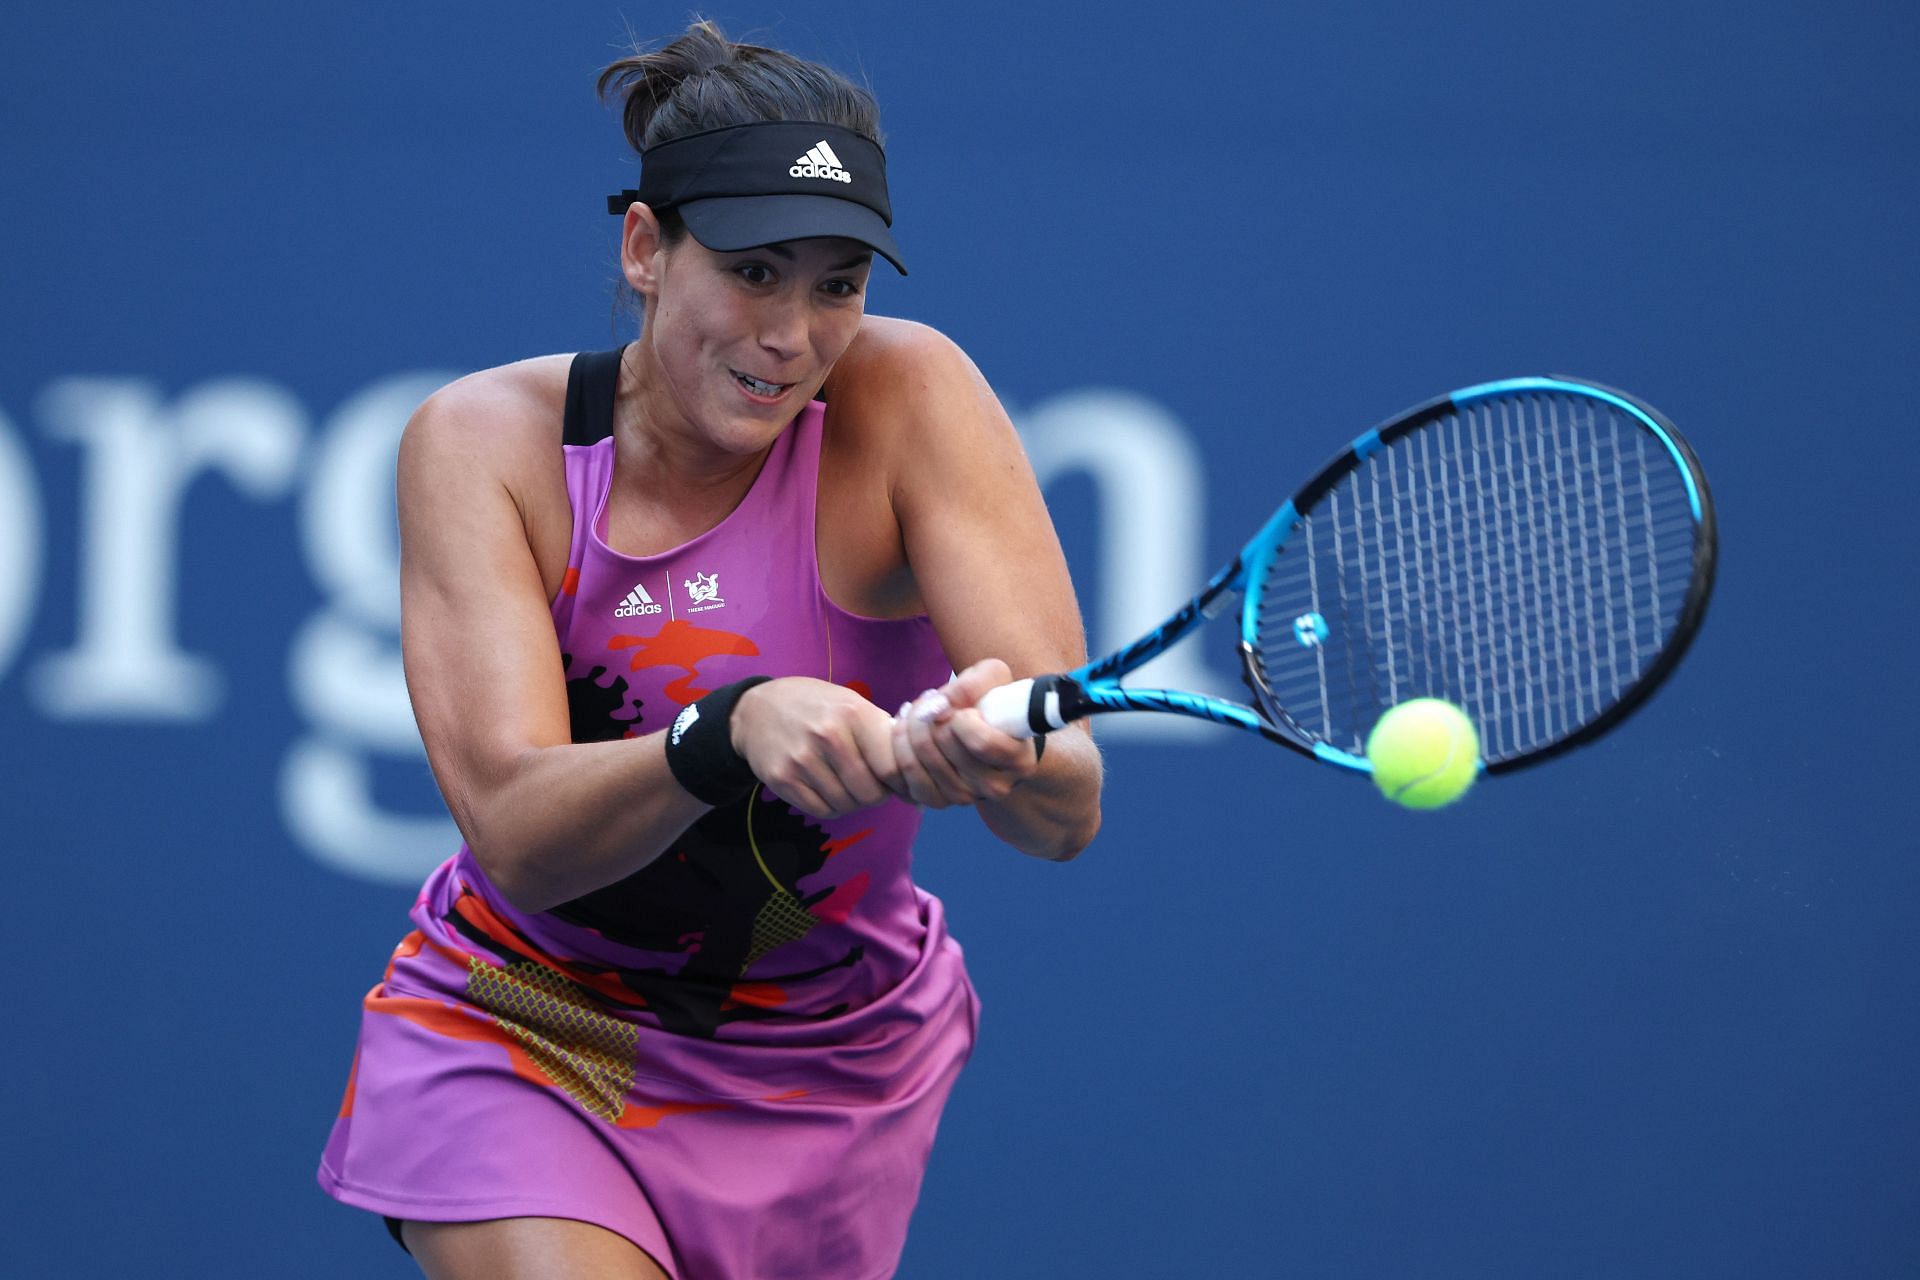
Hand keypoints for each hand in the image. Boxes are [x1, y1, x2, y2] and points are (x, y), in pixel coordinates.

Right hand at [729, 678, 902, 819]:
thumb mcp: (853, 704)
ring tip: (845, 783)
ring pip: (846, 805)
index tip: (897, 783)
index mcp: (854, 713)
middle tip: (868, 783)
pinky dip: (830, 806)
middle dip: (875, 795)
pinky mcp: (781, 778)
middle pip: (870, 793)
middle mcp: (828, 735)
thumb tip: (915, 780)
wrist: (757, 708)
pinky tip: (826, 788)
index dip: (900, 783)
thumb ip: (884, 736)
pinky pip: (821, 810)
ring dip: (852, 801)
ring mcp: (802, 759)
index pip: (892, 768)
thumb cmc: (817, 707)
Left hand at [891, 659, 1042, 808]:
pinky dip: (898, 747)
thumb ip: (974, 684)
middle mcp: (995, 786)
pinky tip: (905, 730)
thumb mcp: (994, 678)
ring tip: (918, 710)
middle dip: (928, 713)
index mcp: (1019, 760)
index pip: (981, 742)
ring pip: (916, 761)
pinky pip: (901, 776)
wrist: (984, 730)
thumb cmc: (992, 702)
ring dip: (909, 726)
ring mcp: (965, 797)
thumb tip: (944, 704)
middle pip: (942, 744)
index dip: (960, 717)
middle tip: (932, 701)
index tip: (958, 706)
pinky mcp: (937, 801)